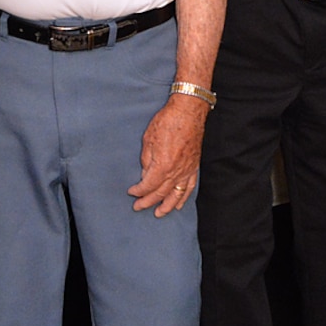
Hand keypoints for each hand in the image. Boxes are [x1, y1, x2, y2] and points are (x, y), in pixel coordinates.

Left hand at [130, 93, 205, 215]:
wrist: (189, 112)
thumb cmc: (168, 121)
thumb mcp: (148, 139)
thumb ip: (146, 160)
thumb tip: (144, 174)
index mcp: (163, 165)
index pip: (148, 185)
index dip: (138, 191)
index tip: (131, 192)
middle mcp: (176, 171)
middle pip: (161, 193)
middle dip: (148, 201)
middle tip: (138, 207)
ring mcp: (186, 170)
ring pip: (176, 194)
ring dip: (166, 206)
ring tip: (159, 214)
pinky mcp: (193, 166)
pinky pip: (189, 187)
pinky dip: (183, 197)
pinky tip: (178, 204)